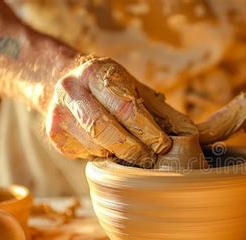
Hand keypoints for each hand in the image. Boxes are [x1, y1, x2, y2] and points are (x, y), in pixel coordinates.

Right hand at [46, 57, 196, 166]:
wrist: (59, 81)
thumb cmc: (107, 86)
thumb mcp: (133, 87)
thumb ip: (159, 110)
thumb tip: (190, 132)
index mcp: (96, 74)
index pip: (125, 107)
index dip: (147, 130)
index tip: (164, 145)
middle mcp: (71, 91)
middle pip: (106, 130)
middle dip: (133, 149)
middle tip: (150, 159)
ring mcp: (58, 115)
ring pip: (96, 147)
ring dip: (118, 153)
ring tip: (132, 150)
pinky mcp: (54, 136)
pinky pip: (86, 154)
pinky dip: (103, 155)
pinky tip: (108, 146)